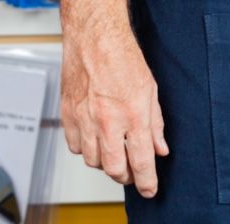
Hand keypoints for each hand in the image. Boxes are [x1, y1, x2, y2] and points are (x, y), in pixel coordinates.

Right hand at [61, 23, 168, 197]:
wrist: (94, 40)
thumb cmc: (124, 58)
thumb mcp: (151, 90)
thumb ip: (156, 123)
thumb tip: (160, 149)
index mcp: (134, 114)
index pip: (141, 159)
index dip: (147, 180)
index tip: (150, 190)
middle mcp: (108, 121)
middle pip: (113, 168)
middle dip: (125, 177)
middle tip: (132, 173)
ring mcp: (85, 120)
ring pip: (93, 160)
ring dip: (106, 162)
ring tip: (116, 152)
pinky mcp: (68, 116)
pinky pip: (76, 147)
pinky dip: (87, 149)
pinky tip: (96, 139)